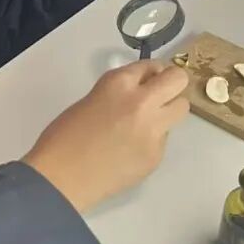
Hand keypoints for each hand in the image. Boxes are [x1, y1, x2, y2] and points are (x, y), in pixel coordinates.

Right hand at [23, 62, 189, 212]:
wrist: (61, 178)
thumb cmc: (64, 137)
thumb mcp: (92, 99)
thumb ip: (120, 92)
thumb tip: (140, 93)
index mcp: (119, 83)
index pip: (151, 65)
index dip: (149, 73)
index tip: (145, 81)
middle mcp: (142, 102)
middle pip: (178, 79)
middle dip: (171, 84)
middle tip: (157, 96)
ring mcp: (153, 130)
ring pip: (181, 108)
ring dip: (168, 111)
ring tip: (146, 124)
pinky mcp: (156, 155)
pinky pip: (164, 139)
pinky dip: (152, 140)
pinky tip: (130, 150)